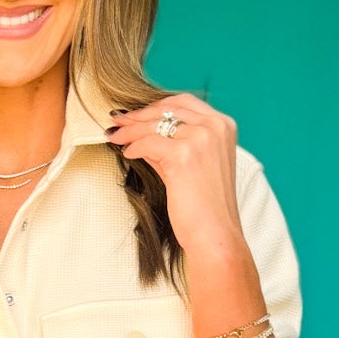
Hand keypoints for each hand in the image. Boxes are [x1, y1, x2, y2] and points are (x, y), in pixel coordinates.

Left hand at [104, 92, 244, 255]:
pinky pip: (149, 143)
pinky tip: (127, 153)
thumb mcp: (192, 166)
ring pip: (155, 124)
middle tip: (118, 120)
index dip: (155, 107)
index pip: (183, 103)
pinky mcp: (184, 155)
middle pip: (167, 109)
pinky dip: (134, 146)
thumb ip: (172, 146)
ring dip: (131, 130)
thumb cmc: (206, 208)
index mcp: (223, 125)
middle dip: (139, 115)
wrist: (215, 235)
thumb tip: (143, 136)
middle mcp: (215, 126)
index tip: (135, 114)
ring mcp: (201, 138)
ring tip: (115, 136)